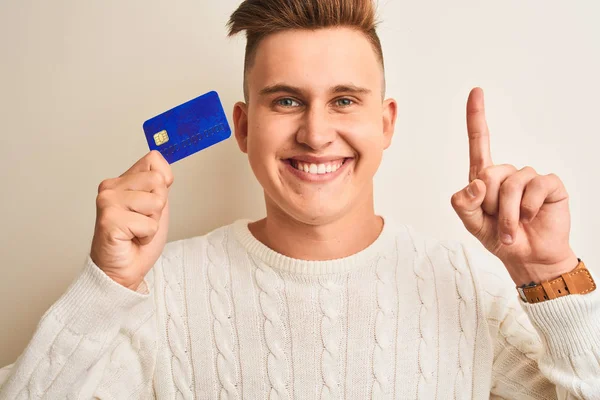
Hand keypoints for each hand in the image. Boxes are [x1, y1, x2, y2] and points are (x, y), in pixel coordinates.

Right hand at [90, 150, 173, 290]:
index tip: (152, 203)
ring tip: (137, 231)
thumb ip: (159, 186)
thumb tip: (165, 170)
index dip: (163, 182)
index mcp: (121, 181)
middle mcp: (111, 187)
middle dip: (159, 207)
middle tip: (142, 222)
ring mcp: (107, 202)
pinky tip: (131, 239)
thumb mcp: (156, 207)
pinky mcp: (109, 220)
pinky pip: (149, 224)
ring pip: (156, 202)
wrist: (122, 271)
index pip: (153, 160)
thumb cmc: (136, 241)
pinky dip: (147, 236)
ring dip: (152, 223)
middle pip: (158, 181)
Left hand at [450, 88, 577, 285]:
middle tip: (497, 223)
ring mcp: (529, 178)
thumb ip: (463, 204)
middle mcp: (507, 173)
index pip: (479, 142)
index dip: (476, 117)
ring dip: (509, 214)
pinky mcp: (549, 185)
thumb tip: (476, 184)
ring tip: (512, 229)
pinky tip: (532, 218)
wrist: (528, 257)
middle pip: (490, 173)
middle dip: (490, 204)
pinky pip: (535, 187)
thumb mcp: (472, 224)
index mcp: (485, 178)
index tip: (476, 91)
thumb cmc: (499, 237)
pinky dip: (529, 208)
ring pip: (512, 184)